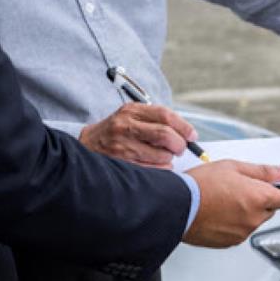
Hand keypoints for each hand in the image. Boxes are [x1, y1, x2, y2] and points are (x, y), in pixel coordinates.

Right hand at [79, 103, 196, 168]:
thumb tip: (189, 134)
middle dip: (180, 144)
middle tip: (180, 148)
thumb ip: (158, 121)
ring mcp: (122, 146)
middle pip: (165, 135)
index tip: (192, 136)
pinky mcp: (122, 164)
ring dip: (169, 158)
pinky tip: (154, 163)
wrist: (87, 145)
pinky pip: (154, 169)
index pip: (165, 115)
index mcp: (132, 111)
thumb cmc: (119, 131)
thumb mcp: (134, 117)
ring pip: (162, 155)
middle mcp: (125, 126)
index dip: (184, 126)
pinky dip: (161, 168)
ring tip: (162, 155)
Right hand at [182, 160, 279, 247]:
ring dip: (246, 212)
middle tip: (240, 189)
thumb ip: (263, 171)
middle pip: (270, 210)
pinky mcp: (230, 242)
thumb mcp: (233, 167)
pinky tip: (219, 213)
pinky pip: (240, 231)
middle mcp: (254, 218)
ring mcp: (243, 232)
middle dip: (261, 200)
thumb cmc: (199, 186)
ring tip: (224, 200)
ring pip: (254, 221)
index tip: (273, 186)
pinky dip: (234, 223)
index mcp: (259, 198)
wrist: (175, 206)